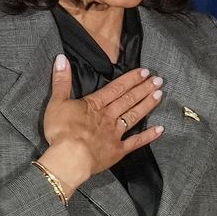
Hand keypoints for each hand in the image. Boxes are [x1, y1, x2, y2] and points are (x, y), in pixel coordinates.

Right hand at [35, 55, 163, 192]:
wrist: (70, 157)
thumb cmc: (61, 131)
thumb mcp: (56, 102)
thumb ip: (61, 81)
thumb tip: (61, 58)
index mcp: (94, 105)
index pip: (116, 88)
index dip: (130, 79)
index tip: (144, 72)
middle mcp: (108, 117)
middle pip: (128, 100)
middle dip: (144, 88)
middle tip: (159, 80)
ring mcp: (115, 134)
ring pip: (134, 116)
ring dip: (147, 105)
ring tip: (160, 95)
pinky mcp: (117, 151)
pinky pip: (135, 142)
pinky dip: (148, 136)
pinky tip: (160, 129)